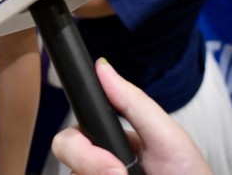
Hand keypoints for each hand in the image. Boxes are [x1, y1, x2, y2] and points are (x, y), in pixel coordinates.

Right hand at [51, 60, 211, 174]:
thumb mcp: (167, 137)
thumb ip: (133, 102)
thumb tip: (102, 67)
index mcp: (112, 139)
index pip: (75, 129)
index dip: (80, 139)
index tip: (104, 148)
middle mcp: (98, 161)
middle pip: (64, 149)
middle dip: (88, 160)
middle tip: (119, 174)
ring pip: (72, 173)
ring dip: (95, 174)